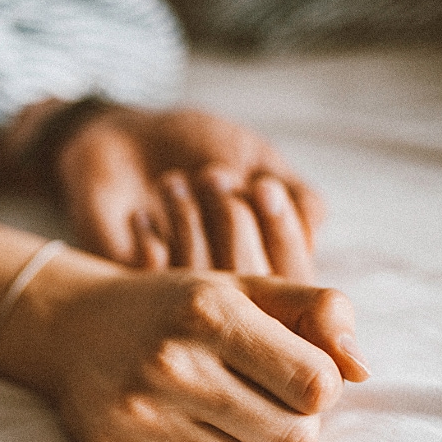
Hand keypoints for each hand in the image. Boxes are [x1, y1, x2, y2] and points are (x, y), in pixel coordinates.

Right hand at [38, 269, 368, 441]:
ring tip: (240, 412)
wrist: (74, 326)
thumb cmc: (177, 306)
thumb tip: (363, 370)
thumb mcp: (245, 286)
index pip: (317, 382)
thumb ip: (318, 310)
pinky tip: (203, 427)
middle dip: (300, 423)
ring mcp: (144, 411)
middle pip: (297, 438)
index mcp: (211, 310)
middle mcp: (174, 362)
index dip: (322, 382)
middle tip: (272, 398)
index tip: (297, 369)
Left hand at [55, 105, 323, 282]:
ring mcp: (183, 300)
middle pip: (254, 284)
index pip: (300, 278)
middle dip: (234, 220)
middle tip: (211, 173)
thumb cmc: (198, 147)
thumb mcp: (257, 158)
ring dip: (190, 222)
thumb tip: (317, 226)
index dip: (283, 232)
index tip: (260, 184)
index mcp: (272, 264)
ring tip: (172, 181)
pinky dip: (150, 240)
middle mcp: (233, 293)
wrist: (125, 140)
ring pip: (204, 282)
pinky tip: (139, 216)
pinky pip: (153, 281)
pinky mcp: (136, 298)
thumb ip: (298, 196)